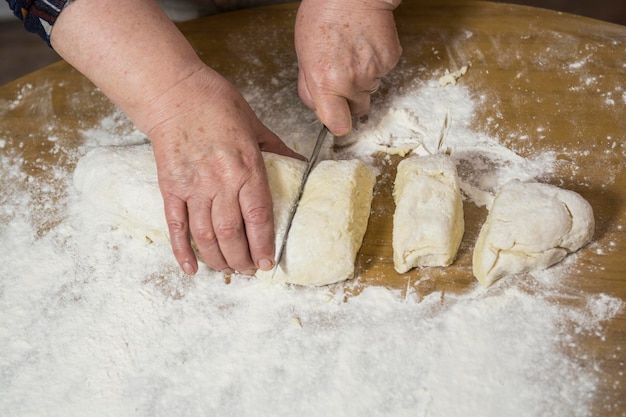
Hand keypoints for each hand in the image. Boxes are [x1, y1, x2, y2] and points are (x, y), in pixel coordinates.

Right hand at [147, 66, 302, 274]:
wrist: (175, 93)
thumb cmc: (217, 104)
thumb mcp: (256, 125)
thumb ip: (278, 150)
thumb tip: (300, 166)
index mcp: (246, 167)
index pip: (258, 216)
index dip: (263, 244)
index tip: (267, 263)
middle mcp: (220, 182)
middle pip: (232, 233)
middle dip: (241, 259)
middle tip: (248, 271)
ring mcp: (193, 187)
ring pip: (206, 235)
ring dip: (218, 259)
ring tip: (228, 270)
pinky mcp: (170, 188)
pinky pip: (176, 226)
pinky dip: (182, 250)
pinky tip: (191, 268)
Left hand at [294, 0, 401, 135]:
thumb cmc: (323, 17)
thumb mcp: (303, 56)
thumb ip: (309, 87)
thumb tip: (318, 108)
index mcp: (325, 83)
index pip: (338, 125)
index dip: (337, 123)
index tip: (336, 116)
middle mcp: (351, 82)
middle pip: (357, 109)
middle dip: (350, 98)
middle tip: (342, 74)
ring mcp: (374, 73)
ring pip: (369, 90)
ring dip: (362, 79)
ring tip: (351, 52)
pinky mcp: (390, 61)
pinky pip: (382, 74)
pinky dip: (375, 64)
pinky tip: (365, 46)